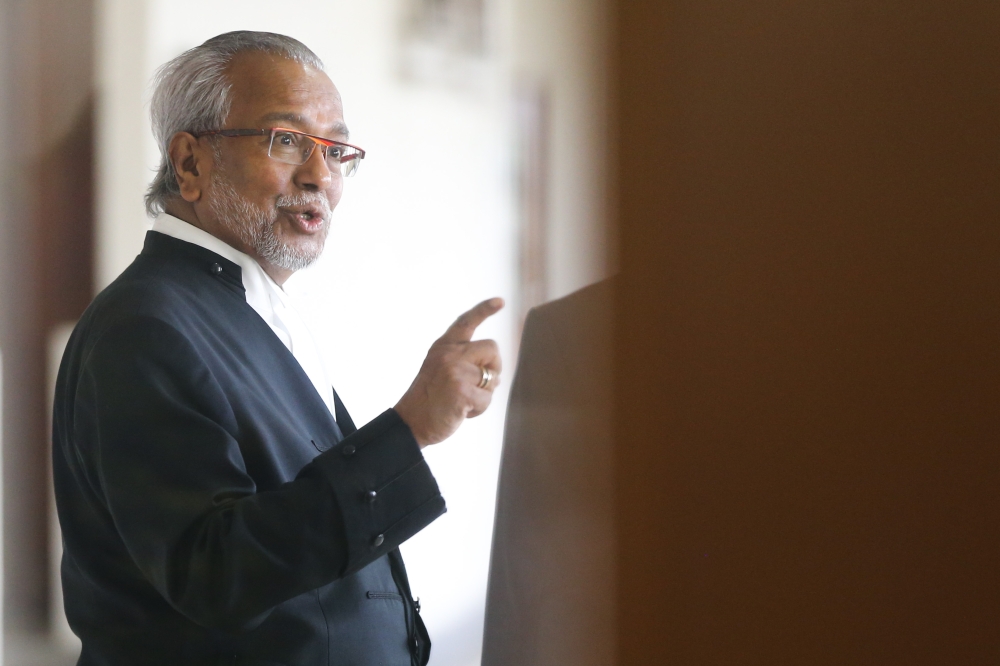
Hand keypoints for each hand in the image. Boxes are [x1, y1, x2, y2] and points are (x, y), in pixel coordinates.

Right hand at [394, 298, 503, 447]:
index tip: (500, 301)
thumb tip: (495, 371)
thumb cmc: (429, 400)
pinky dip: (479, 409)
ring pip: (492, 377)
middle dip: (494, 367)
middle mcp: (449, 354)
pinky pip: (487, 399)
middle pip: (492, 348)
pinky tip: (460, 411)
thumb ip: (462, 361)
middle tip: (481, 384)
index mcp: (443, 346)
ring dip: (484, 393)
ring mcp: (455, 371)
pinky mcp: (462, 391)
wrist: (410, 423)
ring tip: (462, 401)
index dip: (484, 310)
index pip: (466, 322)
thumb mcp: (440, 370)